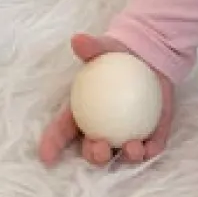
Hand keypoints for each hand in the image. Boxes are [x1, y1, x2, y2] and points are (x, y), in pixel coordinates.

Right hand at [37, 33, 175, 166]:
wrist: (148, 53)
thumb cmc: (117, 54)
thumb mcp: (103, 48)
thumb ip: (91, 47)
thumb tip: (77, 39)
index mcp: (83, 112)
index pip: (63, 130)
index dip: (52, 144)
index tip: (46, 156)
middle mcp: (102, 129)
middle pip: (93, 149)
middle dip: (94, 156)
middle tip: (100, 148)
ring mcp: (126, 133)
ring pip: (121, 153)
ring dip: (125, 157)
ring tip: (132, 149)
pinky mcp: (151, 133)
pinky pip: (150, 146)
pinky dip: (150, 150)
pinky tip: (151, 148)